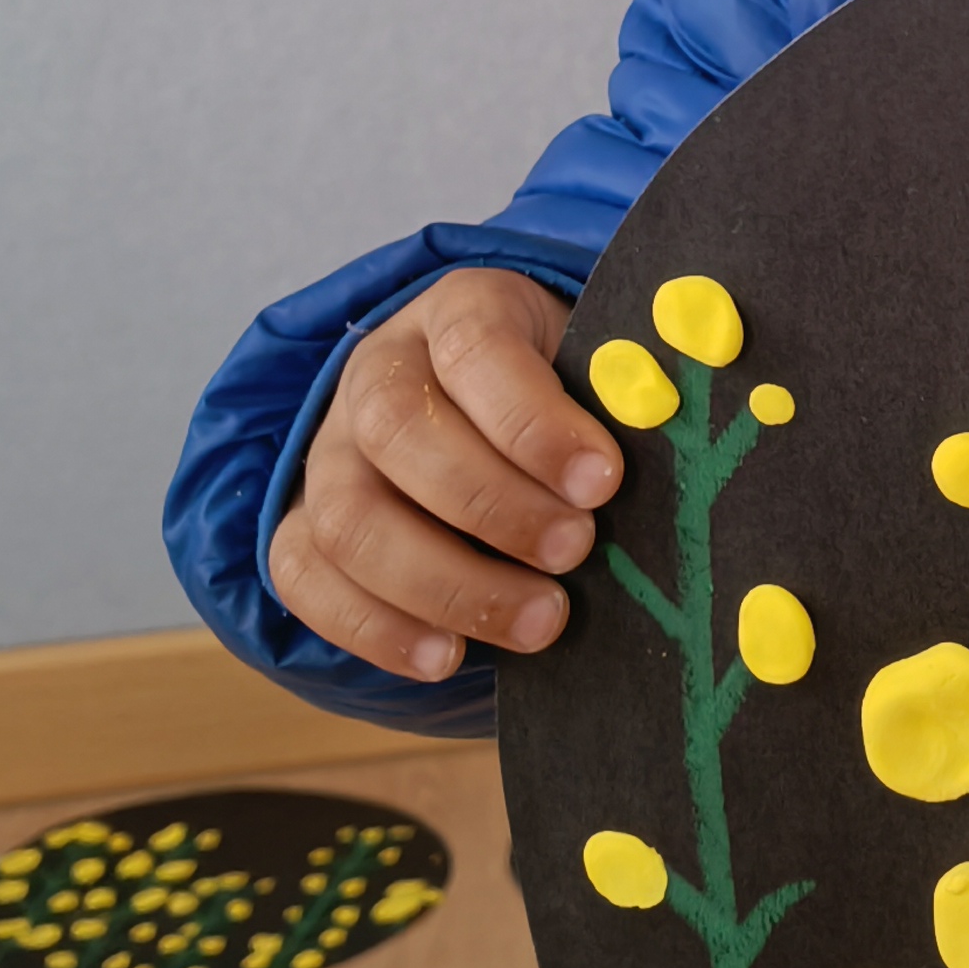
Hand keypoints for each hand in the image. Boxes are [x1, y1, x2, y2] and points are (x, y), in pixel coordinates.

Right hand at [270, 268, 618, 683]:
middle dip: (493, 505)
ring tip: (539, 623)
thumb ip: (614, 405)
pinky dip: (374, 627)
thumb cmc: (563, 395)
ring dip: (444, 582)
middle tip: (575, 551)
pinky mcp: (298, 524)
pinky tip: (447, 657)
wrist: (484, 414)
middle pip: (398, 431)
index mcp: (459, 310)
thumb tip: (670, 467)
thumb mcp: (593, 370)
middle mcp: (377, 370)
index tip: (602, 480)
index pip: (474, 347)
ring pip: (348, 517)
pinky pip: (303, 578)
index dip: (533, 420)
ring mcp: (328, 450)